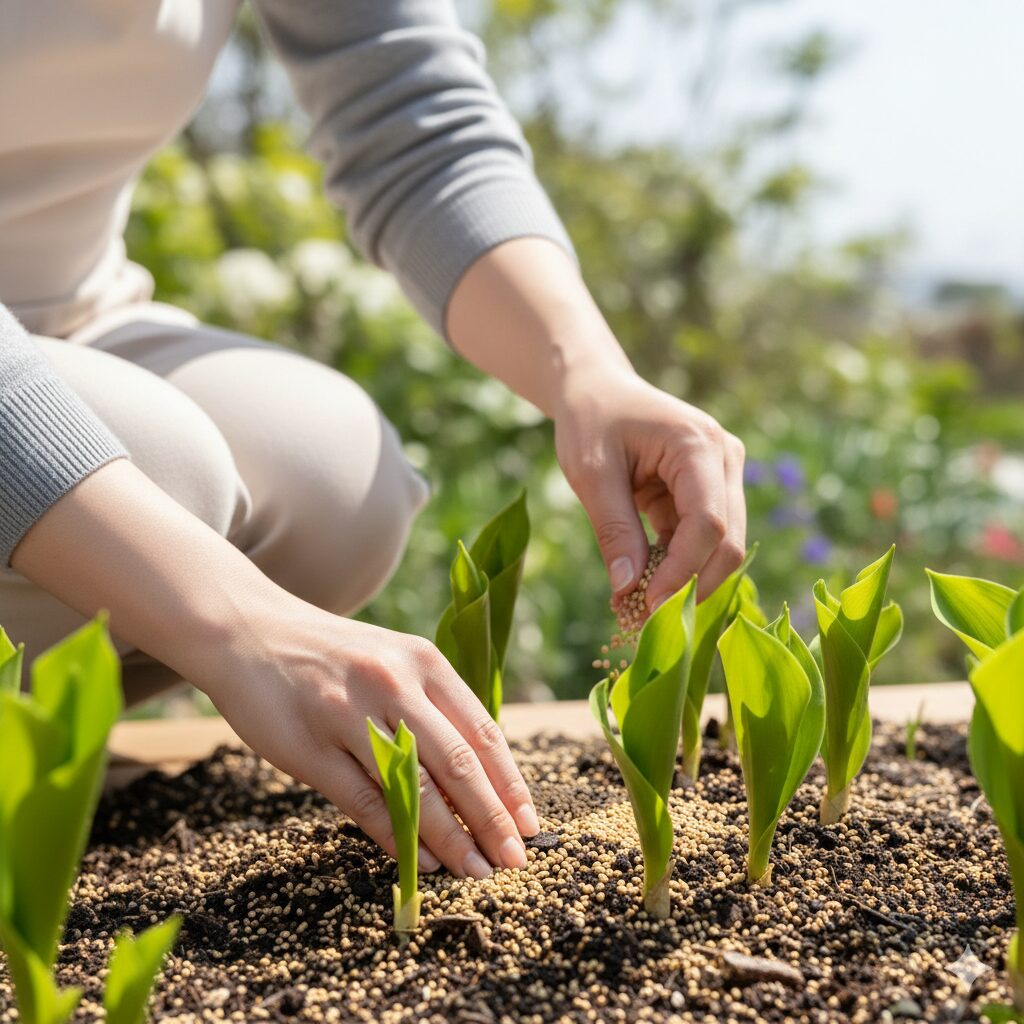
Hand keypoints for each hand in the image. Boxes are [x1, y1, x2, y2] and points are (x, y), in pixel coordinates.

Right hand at [11, 459, 539, 879]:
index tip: (530, 822)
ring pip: (413, 787)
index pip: (481, 731)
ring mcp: (348, 714)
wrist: (249, 630)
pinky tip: (422, 860)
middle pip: (457, 762)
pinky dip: (398, 836)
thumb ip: (432, 708)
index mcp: (421, 660)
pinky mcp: (309, 746)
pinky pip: (364, 801)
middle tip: (516, 858)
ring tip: (477, 869)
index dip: (510, 782)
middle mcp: (392, 683)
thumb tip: (480, 776)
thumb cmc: (331, 655)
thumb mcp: (390, 661)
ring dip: (451, 837)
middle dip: (492, 817)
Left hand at [553, 364, 746, 608]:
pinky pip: (703, 540)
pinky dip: (677, 566)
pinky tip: (644, 584)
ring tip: (638, 604)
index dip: (683, 571)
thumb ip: (613, 530)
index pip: (708, 522)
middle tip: (645, 618)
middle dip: (691, 583)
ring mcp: (723, 474)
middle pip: (727, 539)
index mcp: (698, 444)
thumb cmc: (591, 420)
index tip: (648, 606)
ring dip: (685, 579)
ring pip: (722, 545)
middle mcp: (725, 457)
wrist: (597, 389)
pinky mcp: (711, 490)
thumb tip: (628, 590)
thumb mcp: (591, 473)